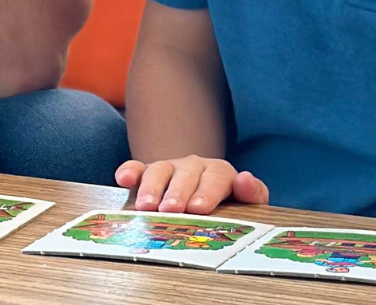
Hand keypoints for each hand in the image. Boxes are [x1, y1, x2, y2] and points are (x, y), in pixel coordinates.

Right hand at [115, 156, 268, 214]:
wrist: (202, 198)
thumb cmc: (225, 206)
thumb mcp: (246, 204)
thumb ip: (252, 195)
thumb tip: (245, 179)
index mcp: (220, 173)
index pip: (217, 177)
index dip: (207, 192)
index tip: (198, 208)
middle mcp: (194, 166)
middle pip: (185, 175)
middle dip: (177, 192)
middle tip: (170, 210)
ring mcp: (169, 168)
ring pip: (159, 171)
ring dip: (152, 188)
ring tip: (146, 207)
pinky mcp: (147, 173)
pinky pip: (137, 168)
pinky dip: (129, 172)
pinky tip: (123, 180)